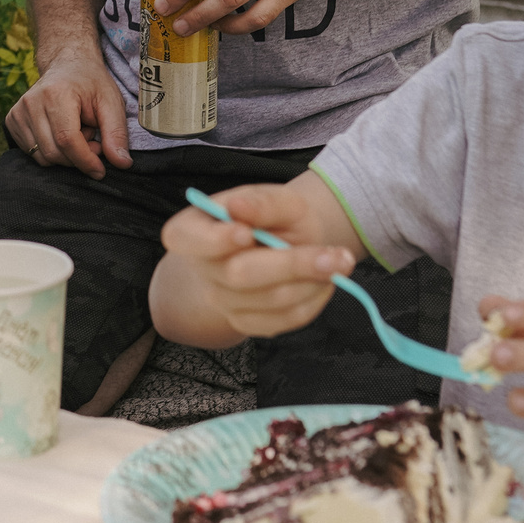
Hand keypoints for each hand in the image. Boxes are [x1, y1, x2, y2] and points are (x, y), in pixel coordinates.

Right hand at [5, 49, 134, 175]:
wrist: (67, 64)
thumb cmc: (90, 83)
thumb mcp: (111, 102)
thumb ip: (116, 133)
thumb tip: (122, 164)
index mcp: (56, 94)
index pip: (67, 140)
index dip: (85, 160)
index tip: (100, 171)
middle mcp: (31, 102)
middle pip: (53, 152)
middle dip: (77, 157)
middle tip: (93, 141)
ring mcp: (18, 111)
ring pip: (42, 156)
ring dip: (64, 155)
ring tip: (77, 133)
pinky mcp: (12, 120)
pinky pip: (32, 152)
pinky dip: (50, 151)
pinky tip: (61, 133)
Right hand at [155, 182, 356, 337]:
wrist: (288, 243)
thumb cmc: (276, 218)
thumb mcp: (278, 200)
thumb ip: (263, 204)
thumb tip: (238, 207)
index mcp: (193, 229)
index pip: (184, 238)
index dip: (214, 240)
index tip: (246, 233)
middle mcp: (201, 269)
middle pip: (238, 275)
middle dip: (293, 264)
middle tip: (340, 256)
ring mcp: (221, 301)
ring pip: (270, 300)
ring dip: (313, 281)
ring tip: (337, 261)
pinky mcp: (246, 322)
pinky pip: (284, 319)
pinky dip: (313, 300)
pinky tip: (322, 281)